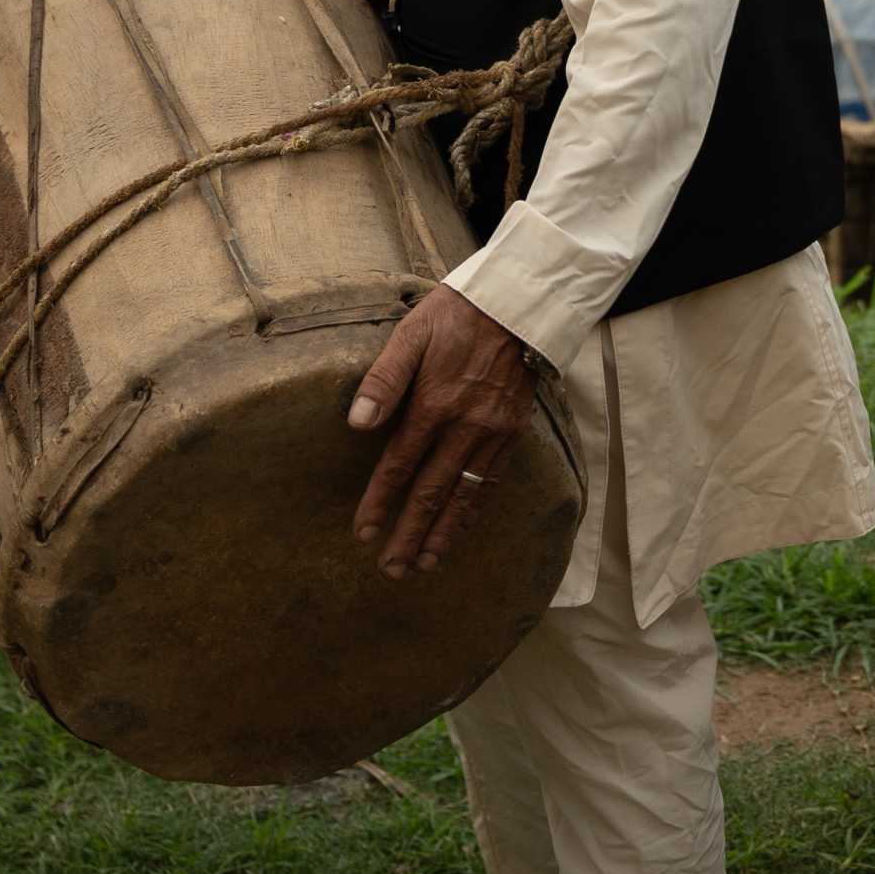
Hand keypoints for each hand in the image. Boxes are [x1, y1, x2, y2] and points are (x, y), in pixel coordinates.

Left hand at [348, 284, 536, 576]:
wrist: (518, 303)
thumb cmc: (456, 314)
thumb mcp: (412, 334)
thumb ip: (384, 379)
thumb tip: (356, 422)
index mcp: (434, 403)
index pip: (399, 465)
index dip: (379, 502)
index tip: (362, 534)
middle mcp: (466, 426)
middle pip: (431, 491)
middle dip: (409, 533)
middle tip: (391, 569)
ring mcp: (493, 432)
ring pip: (464, 494)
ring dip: (443, 534)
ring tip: (424, 564)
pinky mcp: (514, 432)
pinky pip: (491, 481)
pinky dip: (473, 511)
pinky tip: (460, 529)